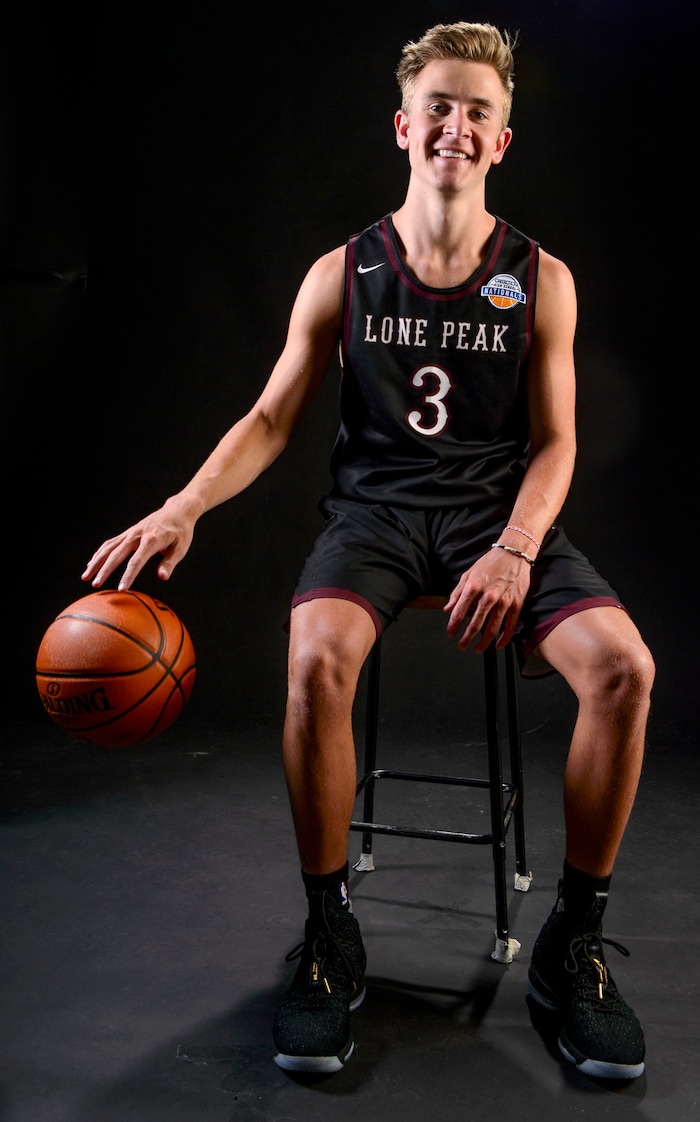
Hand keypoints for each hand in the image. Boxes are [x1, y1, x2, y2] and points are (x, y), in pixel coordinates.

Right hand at [81, 495, 198, 589]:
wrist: (177, 511)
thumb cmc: (181, 531)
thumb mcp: (181, 548)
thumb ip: (170, 563)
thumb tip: (162, 577)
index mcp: (151, 540)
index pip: (136, 561)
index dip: (128, 576)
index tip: (121, 589)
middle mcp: (137, 535)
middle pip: (117, 554)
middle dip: (104, 570)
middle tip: (95, 584)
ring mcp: (131, 532)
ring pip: (109, 547)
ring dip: (96, 562)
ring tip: (85, 576)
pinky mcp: (128, 532)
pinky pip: (110, 543)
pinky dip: (100, 553)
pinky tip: (92, 563)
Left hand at [443, 546, 531, 651]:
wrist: (513, 553)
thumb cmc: (490, 563)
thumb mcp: (468, 574)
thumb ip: (457, 593)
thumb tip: (447, 608)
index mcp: (473, 588)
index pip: (459, 613)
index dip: (453, 626)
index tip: (450, 634)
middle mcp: (488, 596)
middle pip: (475, 625)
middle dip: (466, 639)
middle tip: (461, 646)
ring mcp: (503, 602)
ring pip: (492, 629)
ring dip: (483, 643)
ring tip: (477, 649)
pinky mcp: (516, 604)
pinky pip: (510, 626)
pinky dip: (504, 639)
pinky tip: (497, 645)